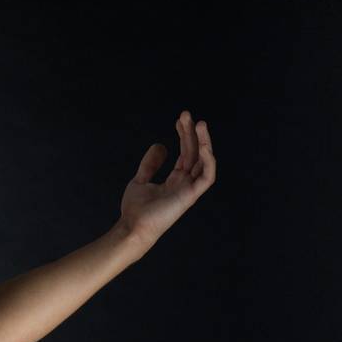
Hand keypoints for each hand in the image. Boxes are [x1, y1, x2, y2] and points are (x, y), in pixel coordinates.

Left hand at [117, 110, 215, 245]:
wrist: (132, 227)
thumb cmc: (135, 209)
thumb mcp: (140, 180)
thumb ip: (150, 164)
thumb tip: (160, 145)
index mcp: (176, 179)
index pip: (186, 152)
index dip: (184, 135)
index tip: (180, 119)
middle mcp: (186, 182)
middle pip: (194, 153)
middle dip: (192, 133)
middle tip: (186, 114)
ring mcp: (189, 189)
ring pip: (204, 161)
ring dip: (203, 142)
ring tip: (199, 123)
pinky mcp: (191, 196)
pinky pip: (207, 177)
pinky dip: (208, 161)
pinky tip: (203, 146)